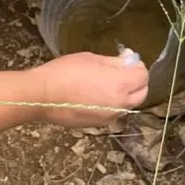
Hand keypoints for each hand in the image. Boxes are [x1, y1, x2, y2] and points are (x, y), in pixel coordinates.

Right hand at [29, 52, 149, 126]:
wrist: (41, 96)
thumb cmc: (63, 72)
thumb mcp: (90, 59)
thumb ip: (114, 62)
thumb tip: (128, 62)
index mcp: (119, 85)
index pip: (143, 76)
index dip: (137, 65)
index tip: (126, 59)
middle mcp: (119, 104)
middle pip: (141, 94)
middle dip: (136, 82)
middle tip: (121, 71)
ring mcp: (109, 117)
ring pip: (127, 105)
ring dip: (123, 94)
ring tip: (104, 84)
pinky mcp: (97, 125)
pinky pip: (112, 113)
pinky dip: (110, 104)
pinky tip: (93, 96)